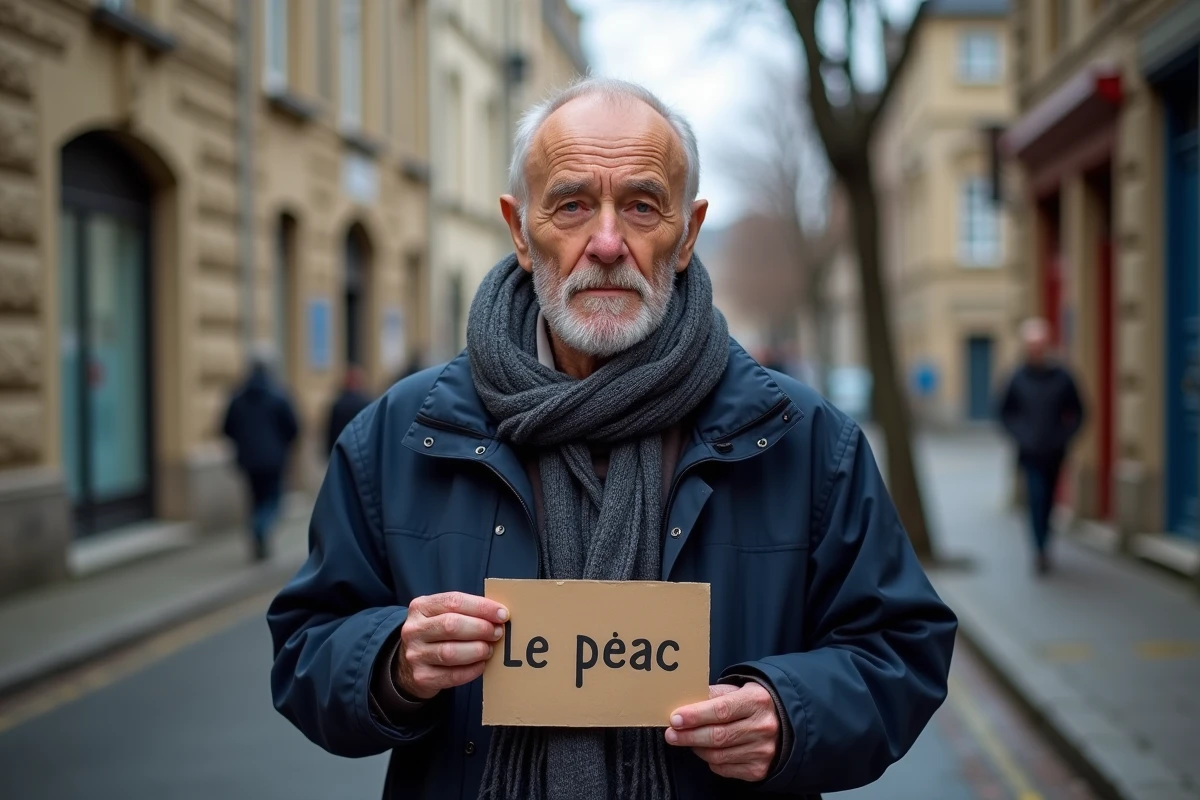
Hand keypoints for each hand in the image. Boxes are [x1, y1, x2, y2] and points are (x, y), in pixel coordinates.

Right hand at [397, 591, 507, 699]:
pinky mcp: (422, 677)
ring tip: (488, 649)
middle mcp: (414, 629)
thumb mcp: (442, 615)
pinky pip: (452, 675)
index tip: (502, 614)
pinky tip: (481, 665)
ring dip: (477, 650)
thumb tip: (499, 615)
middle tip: (497, 633)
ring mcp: (415, 654)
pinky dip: (472, 670)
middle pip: (451, 625)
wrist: (409, 665)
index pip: (454, 601)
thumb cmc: (436, 634)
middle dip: (481, 629)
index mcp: (421, 607)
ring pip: (451, 652)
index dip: (481, 607)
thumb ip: (465, 611)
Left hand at [665, 683, 779, 782]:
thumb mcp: (736, 690)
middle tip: (671, 734)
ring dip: (697, 748)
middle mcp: (763, 727)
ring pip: (718, 755)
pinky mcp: (758, 769)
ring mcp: (762, 751)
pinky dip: (710, 760)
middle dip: (689, 736)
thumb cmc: (751, 703)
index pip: (721, 710)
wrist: (782, 723)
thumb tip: (682, 706)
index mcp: (757, 701)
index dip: (695, 716)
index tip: (675, 718)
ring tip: (687, 740)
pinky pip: (723, 768)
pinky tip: (707, 750)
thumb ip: (711, 695)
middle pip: (718, 736)